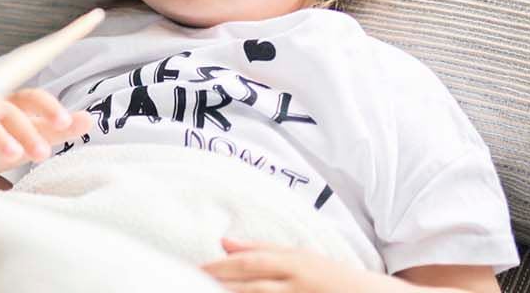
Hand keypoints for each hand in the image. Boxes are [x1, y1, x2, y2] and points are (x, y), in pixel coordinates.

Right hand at [0, 88, 94, 187]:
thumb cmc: (0, 137)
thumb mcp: (29, 133)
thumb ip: (56, 128)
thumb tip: (90, 120)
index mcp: (11, 103)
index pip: (32, 98)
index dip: (49, 107)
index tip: (66, 122)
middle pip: (8, 111)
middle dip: (26, 131)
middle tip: (43, 153)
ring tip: (15, 156)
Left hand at [203, 238, 397, 291]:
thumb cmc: (339, 279)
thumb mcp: (305, 258)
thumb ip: (264, 250)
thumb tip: (223, 241)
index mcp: (297, 261)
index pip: (250, 263)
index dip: (221, 267)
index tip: (196, 270)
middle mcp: (299, 280)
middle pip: (251, 283)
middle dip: (220, 284)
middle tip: (190, 282)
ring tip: (206, 291)